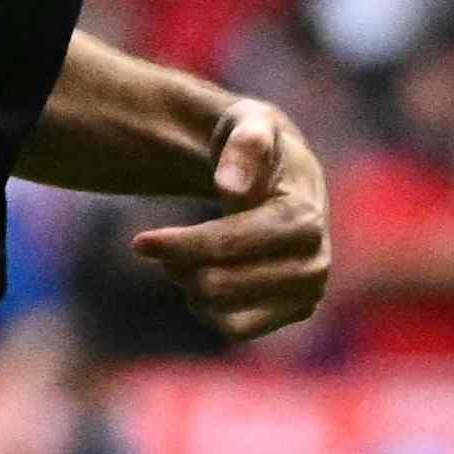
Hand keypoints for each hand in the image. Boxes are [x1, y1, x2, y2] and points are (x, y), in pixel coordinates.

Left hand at [129, 97, 331, 340]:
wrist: (281, 176)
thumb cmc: (258, 147)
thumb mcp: (250, 123)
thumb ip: (245, 145)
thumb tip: (231, 190)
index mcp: (306, 219)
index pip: (233, 245)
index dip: (184, 246)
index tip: (138, 242)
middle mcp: (315, 263)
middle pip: (221, 284)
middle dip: (181, 264)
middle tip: (163, 245)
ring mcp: (309, 292)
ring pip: (226, 313)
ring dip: (192, 285)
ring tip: (184, 259)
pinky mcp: (297, 311)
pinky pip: (236, 330)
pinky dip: (208, 308)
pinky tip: (203, 278)